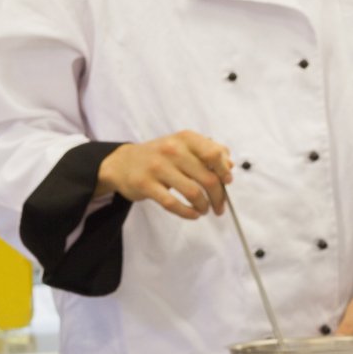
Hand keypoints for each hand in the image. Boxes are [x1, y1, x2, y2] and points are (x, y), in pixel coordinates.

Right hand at [96, 131, 232, 219]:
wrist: (122, 163)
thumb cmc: (159, 155)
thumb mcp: (182, 146)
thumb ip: (207, 152)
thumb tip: (229, 166)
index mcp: (185, 138)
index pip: (214, 153)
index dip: (224, 170)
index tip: (227, 182)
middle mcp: (172, 150)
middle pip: (208, 178)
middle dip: (218, 196)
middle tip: (219, 206)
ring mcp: (158, 167)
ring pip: (193, 192)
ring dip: (204, 206)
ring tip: (205, 210)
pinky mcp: (146, 185)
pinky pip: (173, 203)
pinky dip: (188, 213)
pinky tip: (193, 214)